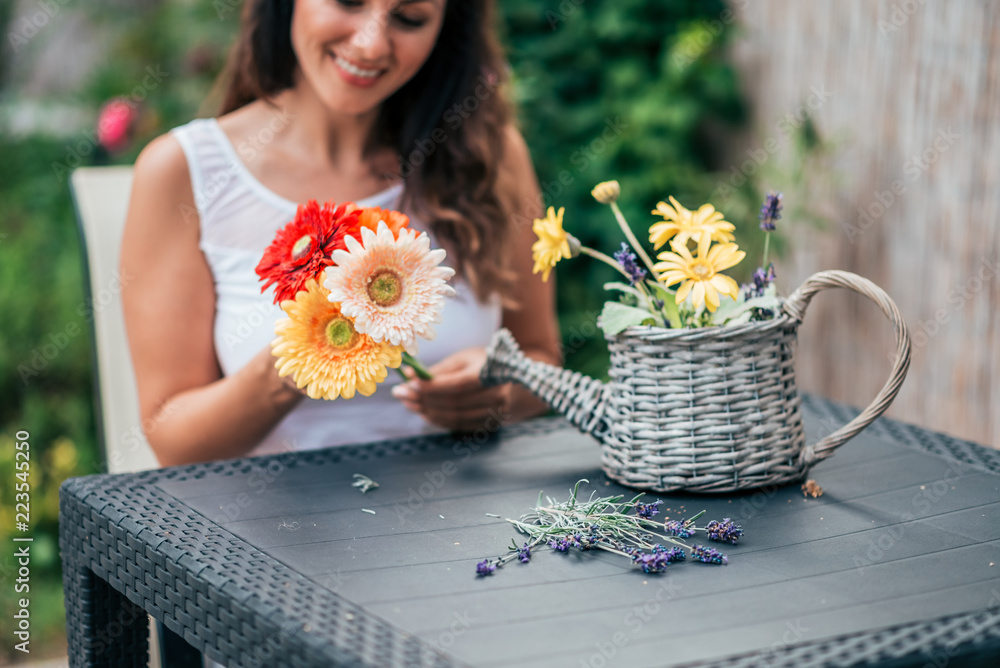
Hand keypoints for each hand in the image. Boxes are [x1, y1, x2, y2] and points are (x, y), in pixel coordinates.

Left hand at [391, 347, 511, 432]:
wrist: (511, 380)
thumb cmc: (481, 363)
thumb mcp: (463, 358)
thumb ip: (438, 370)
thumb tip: (409, 376)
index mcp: (490, 373)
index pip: (456, 385)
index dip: (430, 387)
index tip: (408, 383)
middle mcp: (496, 395)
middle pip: (452, 403)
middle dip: (422, 399)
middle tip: (400, 393)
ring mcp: (494, 414)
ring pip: (453, 418)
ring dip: (425, 411)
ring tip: (407, 402)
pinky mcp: (488, 425)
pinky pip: (457, 425)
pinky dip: (437, 419)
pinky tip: (422, 411)